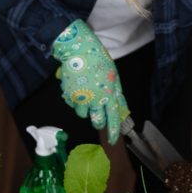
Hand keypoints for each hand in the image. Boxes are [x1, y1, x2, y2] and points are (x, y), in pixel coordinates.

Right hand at [51, 19, 129, 144]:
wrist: (79, 51)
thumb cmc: (99, 61)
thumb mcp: (114, 76)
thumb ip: (117, 94)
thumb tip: (122, 109)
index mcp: (110, 94)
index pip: (113, 118)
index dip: (113, 132)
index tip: (112, 142)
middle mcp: (96, 99)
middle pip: (98, 121)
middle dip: (99, 122)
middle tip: (98, 118)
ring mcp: (82, 99)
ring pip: (83, 114)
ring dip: (86, 108)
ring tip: (87, 94)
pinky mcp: (69, 96)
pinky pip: (73, 105)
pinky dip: (75, 100)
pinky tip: (77, 88)